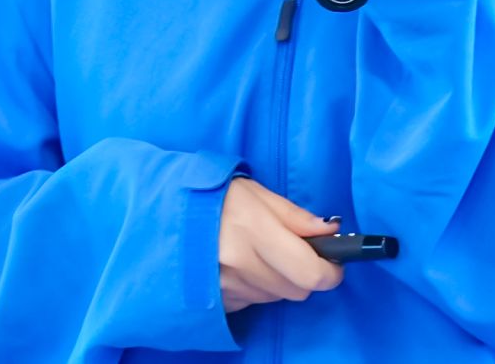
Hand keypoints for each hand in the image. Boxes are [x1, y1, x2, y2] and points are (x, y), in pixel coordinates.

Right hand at [217, 177, 345, 311]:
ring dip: (278, 280)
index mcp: (253, 231)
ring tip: (257, 252)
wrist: (161, 210)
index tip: (333, 263)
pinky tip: (240, 264)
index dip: (330, 271)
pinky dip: (255, 287)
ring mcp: (226, 286)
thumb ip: (295, 216)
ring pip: (275, 296)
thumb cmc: (211, 194)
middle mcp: (240, 265)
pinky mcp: (216, 299)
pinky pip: (253, 301)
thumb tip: (331, 232)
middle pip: (297, 290)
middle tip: (293, 251)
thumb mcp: (254, 193)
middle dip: (304, 274)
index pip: (310, 273)